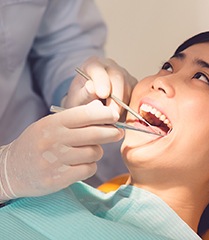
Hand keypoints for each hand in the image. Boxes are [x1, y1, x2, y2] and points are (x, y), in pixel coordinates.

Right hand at [0, 100, 122, 199]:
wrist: (12, 170)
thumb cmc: (37, 144)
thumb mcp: (51, 125)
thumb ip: (75, 117)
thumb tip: (100, 107)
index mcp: (52, 123)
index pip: (84, 114)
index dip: (104, 114)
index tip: (114, 116)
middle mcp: (53, 140)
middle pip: (94, 134)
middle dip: (111, 133)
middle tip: (118, 133)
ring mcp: (55, 161)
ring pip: (94, 153)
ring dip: (97, 152)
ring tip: (90, 151)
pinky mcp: (58, 179)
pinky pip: (88, 170)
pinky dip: (90, 167)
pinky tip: (82, 164)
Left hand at [62, 56, 136, 116]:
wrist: (89, 106)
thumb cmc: (80, 101)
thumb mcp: (76, 99)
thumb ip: (83, 94)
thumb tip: (92, 87)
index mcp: (93, 65)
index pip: (98, 70)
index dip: (102, 81)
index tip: (102, 94)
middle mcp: (111, 67)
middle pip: (118, 78)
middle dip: (116, 98)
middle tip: (112, 115)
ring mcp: (125, 75)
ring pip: (129, 89)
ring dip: (123, 106)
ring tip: (112, 118)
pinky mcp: (134, 86)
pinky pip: (136, 96)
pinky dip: (130, 108)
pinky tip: (121, 116)